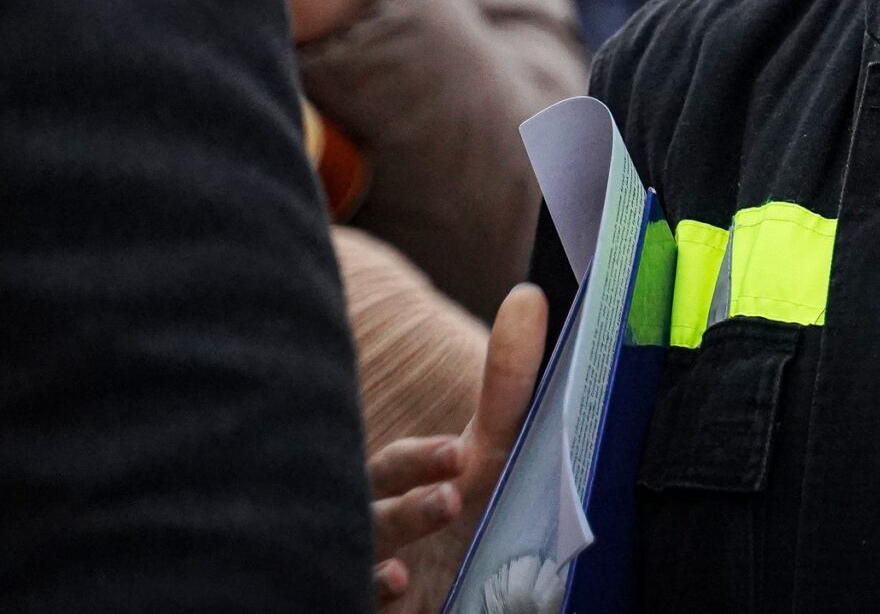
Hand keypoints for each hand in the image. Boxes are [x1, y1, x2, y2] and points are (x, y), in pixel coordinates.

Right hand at [370, 284, 548, 607]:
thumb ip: (508, 382)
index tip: (459, 458)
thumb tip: (527, 297)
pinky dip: (368, 596)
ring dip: (392, 555)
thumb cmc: (470, 509)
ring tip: (408, 569)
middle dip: (407, 508)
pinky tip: (391, 592)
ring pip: (362, 553)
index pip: (397, 465)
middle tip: (451, 501)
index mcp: (395, 481)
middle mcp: (372, 520)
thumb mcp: (494, 449)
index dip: (422, 461)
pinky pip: (352, 595)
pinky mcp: (361, 596)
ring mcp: (365, 562)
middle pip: (372, 510)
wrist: (472, 586)